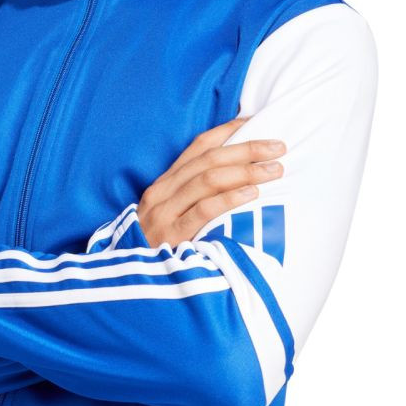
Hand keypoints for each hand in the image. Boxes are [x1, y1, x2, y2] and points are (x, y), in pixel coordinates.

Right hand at [137, 116, 285, 247]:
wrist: (126, 284)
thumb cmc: (154, 248)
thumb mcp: (167, 216)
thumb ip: (191, 198)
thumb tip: (234, 180)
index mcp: (164, 183)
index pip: (198, 147)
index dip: (227, 132)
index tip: (255, 122)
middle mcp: (163, 192)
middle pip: (209, 160)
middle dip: (246, 149)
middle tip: (278, 147)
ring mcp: (165, 213)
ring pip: (208, 180)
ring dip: (246, 171)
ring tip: (274, 169)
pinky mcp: (171, 236)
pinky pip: (203, 211)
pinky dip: (229, 199)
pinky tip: (251, 194)